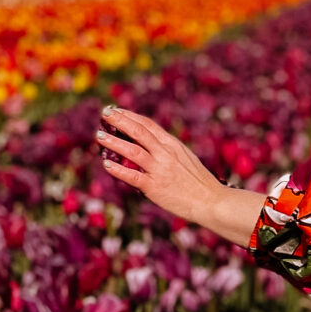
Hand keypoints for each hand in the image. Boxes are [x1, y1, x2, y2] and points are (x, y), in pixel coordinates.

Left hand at [95, 107, 228, 231]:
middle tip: (104, 113)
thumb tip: (148, 145)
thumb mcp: (185, 158)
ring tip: (99, 135)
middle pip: (139, 132)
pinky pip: (132, 176)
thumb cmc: (199, 182)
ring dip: (114, 142)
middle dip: (119, 121)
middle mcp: (165, 154)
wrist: (211, 201)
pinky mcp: (155, 187)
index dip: (130, 116)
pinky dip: (118, 170)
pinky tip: (106, 164)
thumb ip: (167, 150)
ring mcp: (160, 170)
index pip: (148, 124)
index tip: (116, 110)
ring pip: (133, 150)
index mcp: (172, 145)